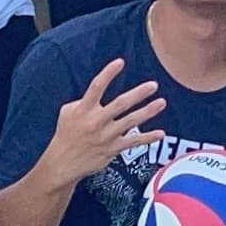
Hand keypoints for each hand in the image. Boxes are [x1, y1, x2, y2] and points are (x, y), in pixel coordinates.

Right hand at [44, 58, 167, 184]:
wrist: (63, 163)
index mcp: (83, 110)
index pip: (96, 87)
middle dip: (138, 94)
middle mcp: (96, 122)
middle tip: (153, 85)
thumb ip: (83, 100)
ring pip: (130, 122)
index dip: (108, 74)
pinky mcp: (112, 149)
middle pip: (120, 105)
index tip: (120, 62)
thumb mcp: (67, 112)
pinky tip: (161, 133)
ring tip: (162, 102)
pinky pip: (133, 142)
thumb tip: (99, 91)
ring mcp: (106, 136)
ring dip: (147, 112)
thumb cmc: (66, 133)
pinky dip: (148, 138)